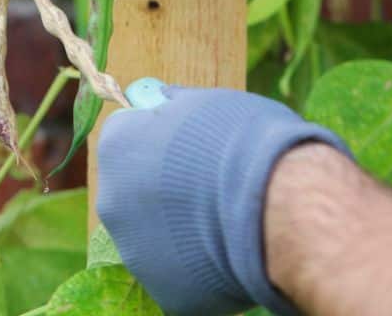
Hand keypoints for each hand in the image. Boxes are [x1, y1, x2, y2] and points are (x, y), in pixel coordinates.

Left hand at [96, 84, 350, 315]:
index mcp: (118, 146)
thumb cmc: (247, 141)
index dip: (163, 140)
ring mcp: (136, 253)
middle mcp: (113, 201)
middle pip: (137, 192)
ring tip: (228, 220)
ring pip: (159, 237)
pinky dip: (203, 267)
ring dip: (184, 229)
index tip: (191, 144)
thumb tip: (162, 98)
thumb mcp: (208, 103)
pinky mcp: (165, 293)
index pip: (128, 138)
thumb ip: (175, 107)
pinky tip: (232, 252)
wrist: (279, 207)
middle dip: (168, 189)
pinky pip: (183, 274)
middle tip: (213, 186)